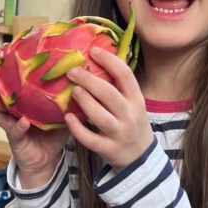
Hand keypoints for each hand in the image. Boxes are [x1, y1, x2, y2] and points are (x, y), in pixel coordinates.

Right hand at [0, 58, 68, 186]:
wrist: (49, 160)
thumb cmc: (51, 132)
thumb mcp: (59, 110)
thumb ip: (64, 94)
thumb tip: (82, 73)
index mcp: (17, 100)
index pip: (2, 79)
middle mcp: (8, 110)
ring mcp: (9, 124)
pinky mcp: (15, 139)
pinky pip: (13, 130)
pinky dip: (18, 126)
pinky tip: (22, 122)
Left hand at [64, 48, 152, 170]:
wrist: (140, 156)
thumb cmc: (131, 122)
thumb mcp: (133, 103)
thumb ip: (119, 86)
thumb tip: (97, 57)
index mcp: (137, 100)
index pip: (125, 75)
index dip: (109, 60)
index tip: (93, 50)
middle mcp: (130, 115)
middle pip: (109, 94)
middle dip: (89, 80)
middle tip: (72, 71)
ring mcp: (119, 133)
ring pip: (100, 116)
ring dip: (85, 101)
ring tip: (73, 91)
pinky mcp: (108, 149)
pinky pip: (90, 138)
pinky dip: (77, 128)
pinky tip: (67, 117)